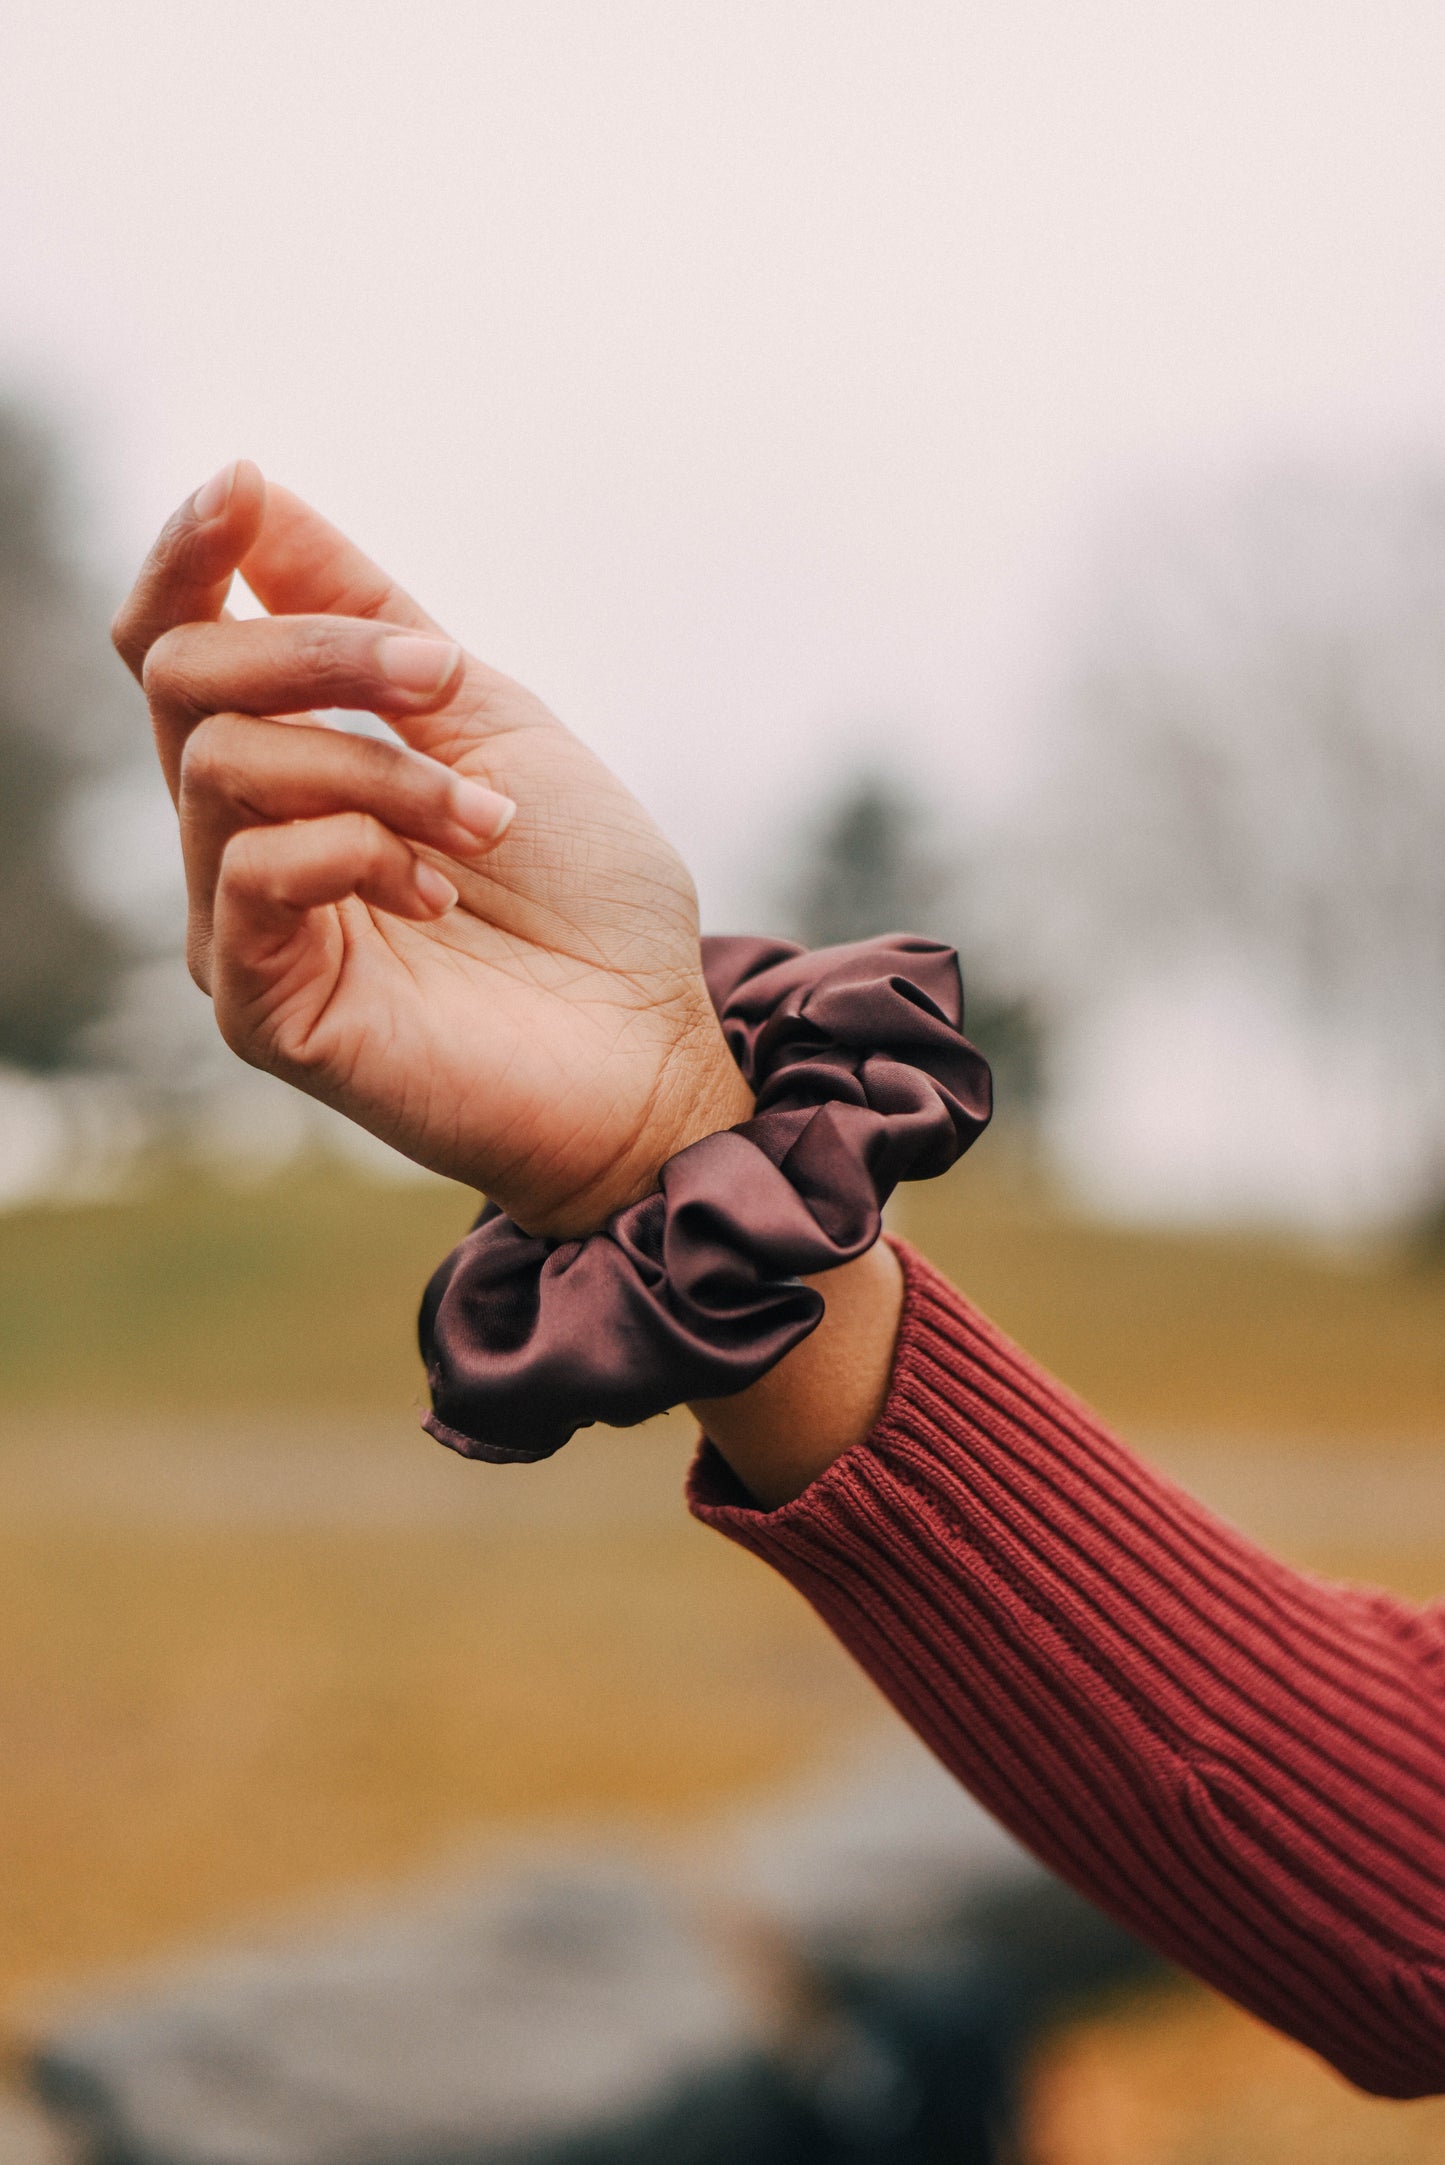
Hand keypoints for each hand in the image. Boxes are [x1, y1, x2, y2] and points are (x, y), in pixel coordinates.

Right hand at [113, 462, 751, 1234]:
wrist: (653, 1048)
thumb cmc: (584, 896)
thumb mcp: (486, 716)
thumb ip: (370, 619)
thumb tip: (255, 494)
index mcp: (289, 768)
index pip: (176, 645)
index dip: (186, 556)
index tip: (242, 489)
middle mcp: (241, 842)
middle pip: (182, 680)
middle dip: (320, 651)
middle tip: (445, 680)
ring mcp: (241, 929)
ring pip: (225, 768)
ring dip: (379, 768)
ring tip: (483, 824)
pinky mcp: (261, 1011)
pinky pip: (251, 876)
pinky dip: (354, 848)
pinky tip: (439, 892)